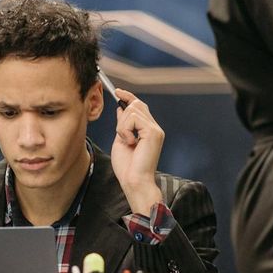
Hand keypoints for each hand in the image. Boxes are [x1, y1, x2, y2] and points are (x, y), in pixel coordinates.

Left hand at [108, 89, 164, 215]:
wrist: (134, 181)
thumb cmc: (127, 167)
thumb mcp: (121, 140)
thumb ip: (123, 124)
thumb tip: (121, 108)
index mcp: (148, 130)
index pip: (139, 106)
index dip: (128, 96)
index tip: (117, 91)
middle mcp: (154, 128)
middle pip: (136, 105)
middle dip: (122, 117)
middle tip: (121, 135)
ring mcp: (155, 129)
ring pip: (132, 111)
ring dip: (122, 126)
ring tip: (126, 141)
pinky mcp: (153, 132)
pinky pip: (132, 118)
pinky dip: (125, 130)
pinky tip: (130, 142)